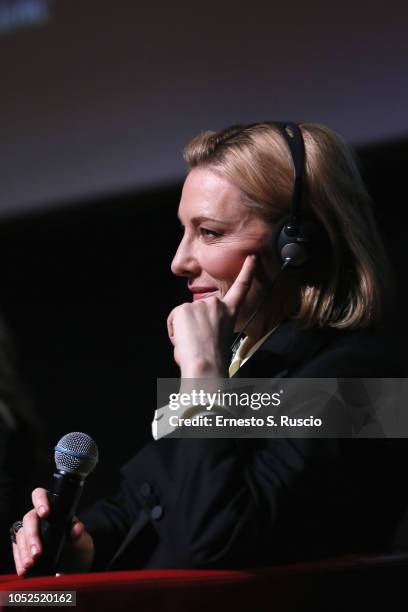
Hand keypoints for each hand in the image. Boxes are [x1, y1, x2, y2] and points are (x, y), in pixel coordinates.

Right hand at [12, 487, 93, 575]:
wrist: (75, 565)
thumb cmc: (77, 546)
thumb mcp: (81, 541)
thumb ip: (78, 534)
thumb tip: (77, 528)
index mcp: (53, 508)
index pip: (41, 495)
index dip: (40, 500)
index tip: (45, 512)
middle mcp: (39, 518)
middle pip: (29, 519)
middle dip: (32, 536)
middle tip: (37, 553)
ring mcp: (31, 533)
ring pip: (21, 535)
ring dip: (23, 550)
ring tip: (29, 564)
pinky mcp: (24, 548)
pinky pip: (17, 551)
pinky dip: (19, 561)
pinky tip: (23, 570)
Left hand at [167, 255, 255, 377]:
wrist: (205, 364)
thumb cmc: (214, 359)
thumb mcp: (220, 338)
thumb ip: (213, 326)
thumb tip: (200, 330)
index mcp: (229, 313)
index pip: (240, 288)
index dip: (247, 272)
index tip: (251, 257)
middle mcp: (216, 304)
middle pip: (200, 310)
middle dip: (195, 324)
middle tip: (199, 342)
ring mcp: (199, 305)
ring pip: (186, 316)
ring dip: (185, 329)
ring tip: (193, 344)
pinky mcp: (183, 308)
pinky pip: (174, 320)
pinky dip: (175, 331)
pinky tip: (184, 340)